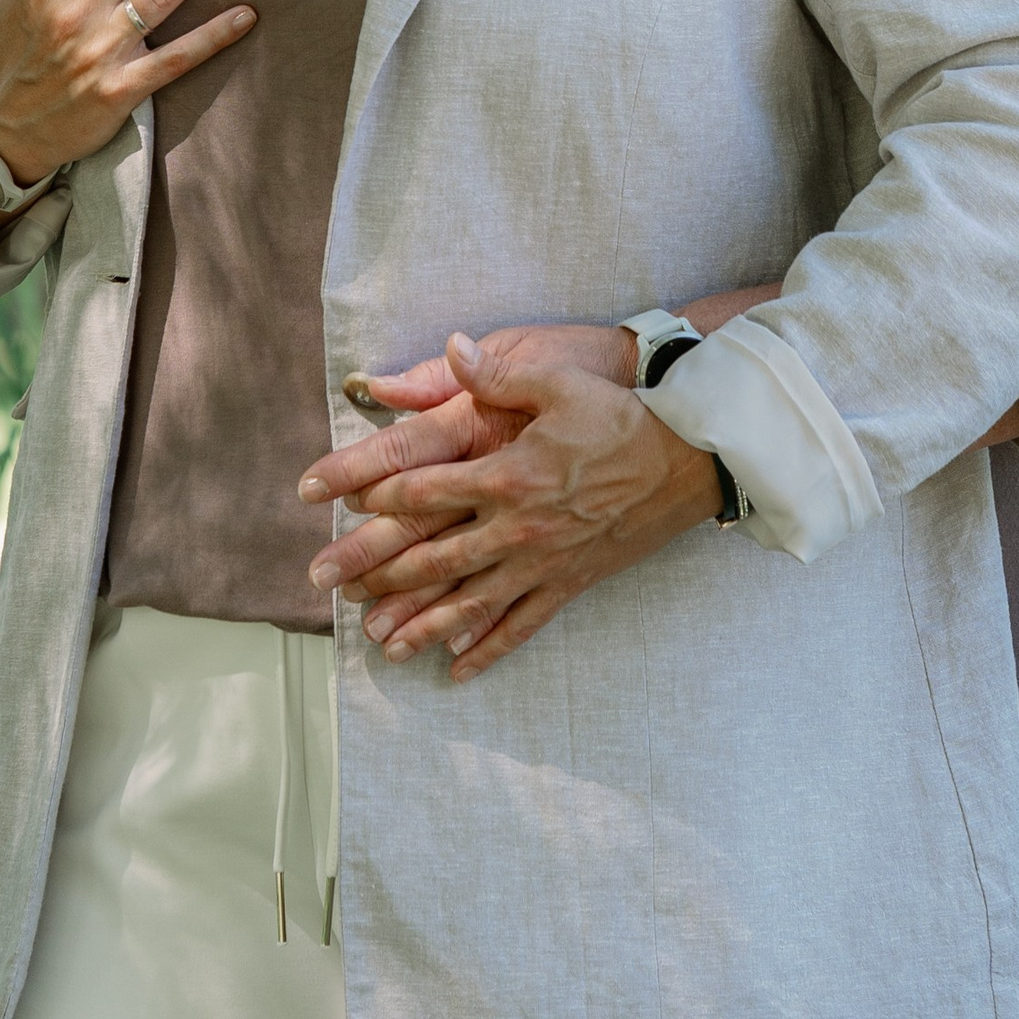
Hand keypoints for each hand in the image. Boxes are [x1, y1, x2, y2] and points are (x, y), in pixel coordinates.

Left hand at [302, 336, 721, 680]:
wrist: (686, 463)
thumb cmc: (621, 418)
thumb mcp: (558, 382)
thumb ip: (497, 374)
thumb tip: (451, 348)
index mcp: (507, 474)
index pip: (426, 491)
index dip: (379, 497)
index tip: (342, 505)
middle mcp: (517, 527)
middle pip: (433, 557)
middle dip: (378, 573)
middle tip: (332, 588)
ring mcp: (542, 563)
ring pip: (469, 603)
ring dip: (420, 625)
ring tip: (380, 644)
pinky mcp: (568, 584)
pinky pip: (521, 625)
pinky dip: (487, 650)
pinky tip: (456, 671)